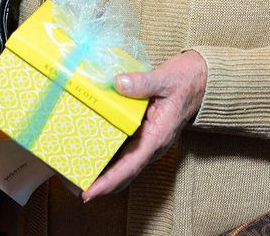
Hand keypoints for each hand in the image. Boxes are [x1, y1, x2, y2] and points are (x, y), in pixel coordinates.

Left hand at [83, 50, 207, 201]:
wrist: (199, 80)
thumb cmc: (185, 80)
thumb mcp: (166, 78)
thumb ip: (143, 82)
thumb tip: (119, 83)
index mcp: (157, 136)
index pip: (131, 165)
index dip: (109, 181)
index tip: (89, 192)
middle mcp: (151, 145)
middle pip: (122, 173)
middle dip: (98, 183)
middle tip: (70, 185)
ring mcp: (146, 141)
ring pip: (121, 165)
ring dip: (100, 172)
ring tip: (71, 173)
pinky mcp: (141, 134)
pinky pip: (121, 150)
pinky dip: (104, 155)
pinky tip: (86, 151)